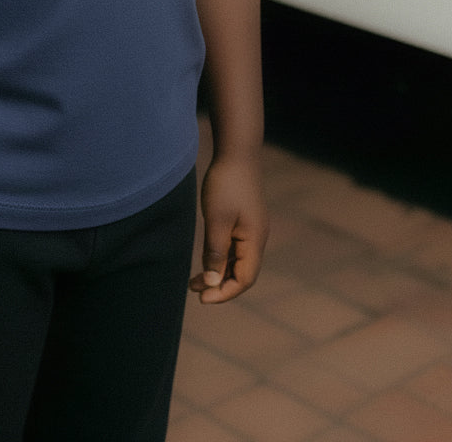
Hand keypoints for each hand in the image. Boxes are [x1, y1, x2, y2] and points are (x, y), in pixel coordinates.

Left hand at [189, 156, 268, 303]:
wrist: (237, 152)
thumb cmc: (226, 185)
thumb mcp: (216, 221)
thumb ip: (215, 253)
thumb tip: (213, 282)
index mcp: (255, 240)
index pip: (244, 279)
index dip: (224, 293)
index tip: (202, 298)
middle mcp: (257, 238)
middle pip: (242, 273)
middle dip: (219, 285)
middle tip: (193, 289)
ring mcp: (252, 229)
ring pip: (238, 261)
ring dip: (218, 272)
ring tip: (194, 279)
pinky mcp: (245, 221)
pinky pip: (235, 248)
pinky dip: (221, 257)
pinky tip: (206, 257)